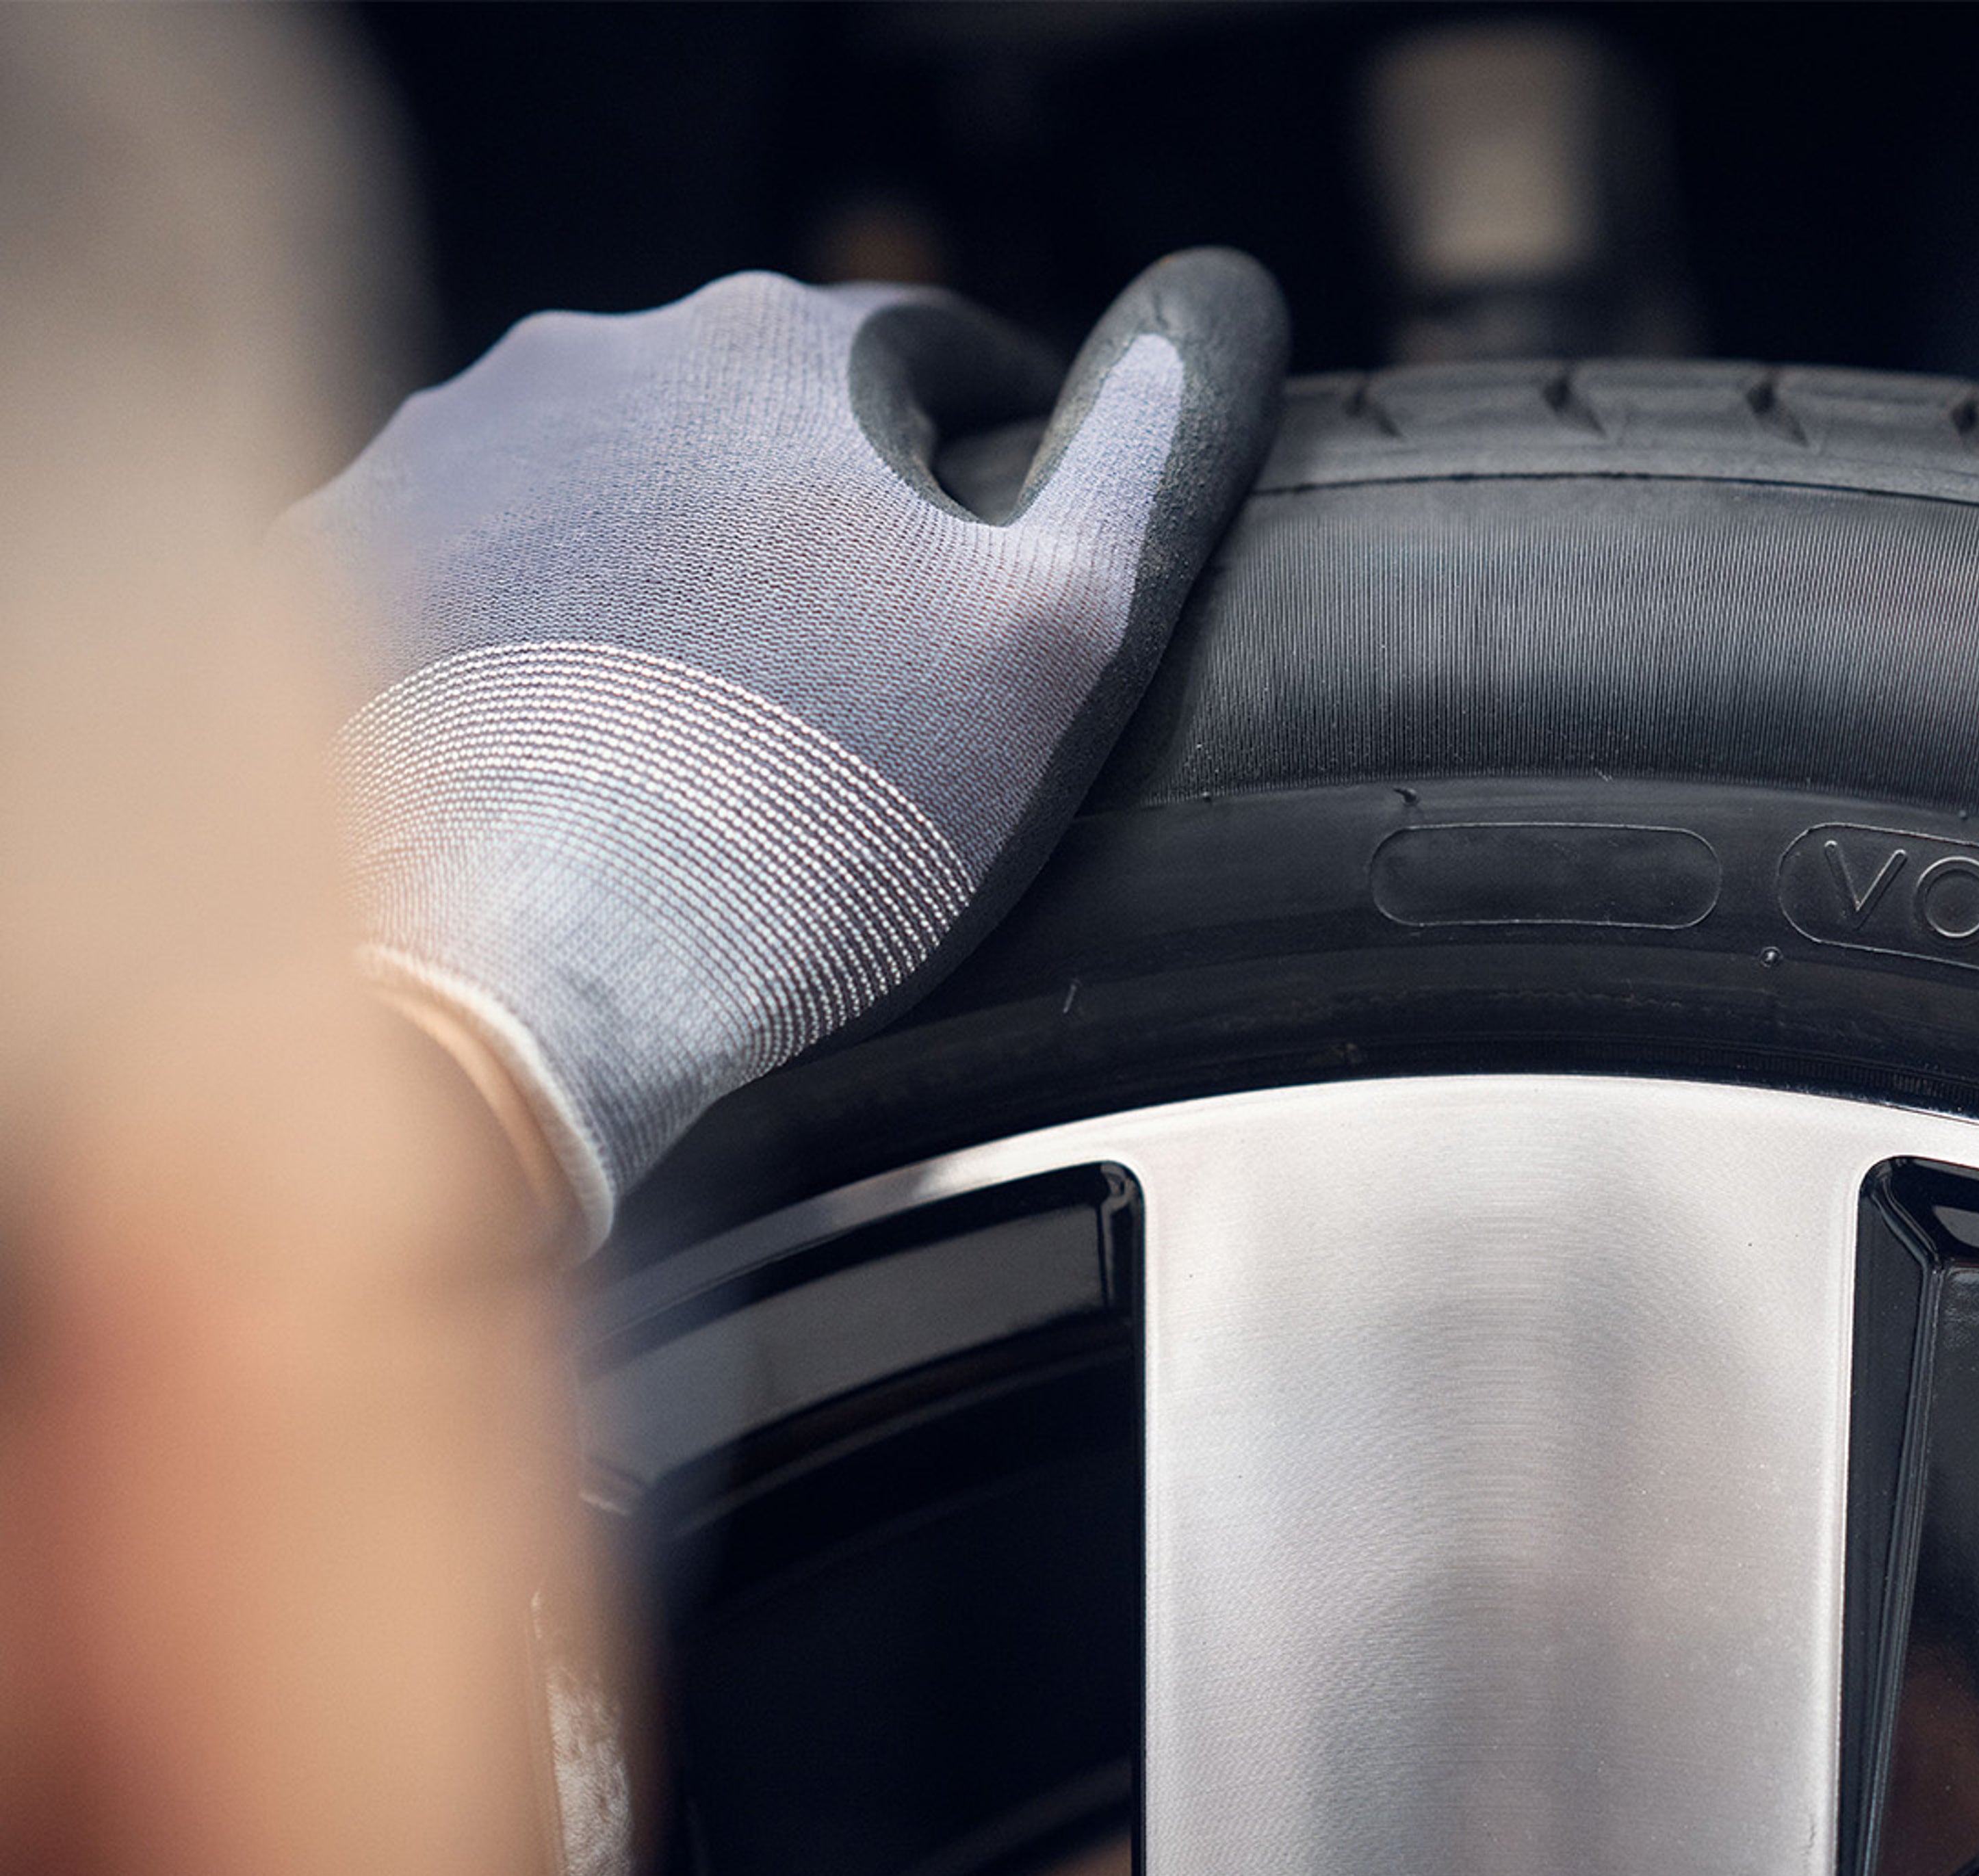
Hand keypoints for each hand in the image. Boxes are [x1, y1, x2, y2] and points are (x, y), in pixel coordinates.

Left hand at [280, 253, 1288, 1243]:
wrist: (528, 975)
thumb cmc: (810, 813)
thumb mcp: (1054, 635)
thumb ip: (1135, 466)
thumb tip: (1186, 343)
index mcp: (774, 354)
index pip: (919, 348)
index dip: (982, 436)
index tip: (989, 531)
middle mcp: (585, 364)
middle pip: (750, 415)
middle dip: (817, 508)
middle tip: (858, 665)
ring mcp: (439, 457)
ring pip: (604, 484)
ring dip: (668, 564)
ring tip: (713, 724)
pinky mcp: (339, 568)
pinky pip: (473, 570)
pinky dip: (533, 630)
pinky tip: (579, 741)